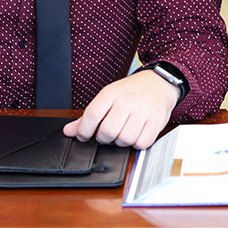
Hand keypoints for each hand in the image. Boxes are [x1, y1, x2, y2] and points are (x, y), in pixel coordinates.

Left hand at [62, 69, 179, 148]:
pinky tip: (136, 134)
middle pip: (108, 131)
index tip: (84, 135)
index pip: (92, 115)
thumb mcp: (108, 97)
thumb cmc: (131, 92)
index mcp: (112, 93)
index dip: (84, 130)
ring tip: (123, 133)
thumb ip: (89, 116)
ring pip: (124, 140)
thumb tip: (69, 131)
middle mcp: (127, 101)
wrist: (159, 83)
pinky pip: (142, 143)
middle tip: (107, 134)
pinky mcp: (156, 120)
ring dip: (121, 142)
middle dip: (104, 138)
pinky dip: (137, 144)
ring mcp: (143, 111)